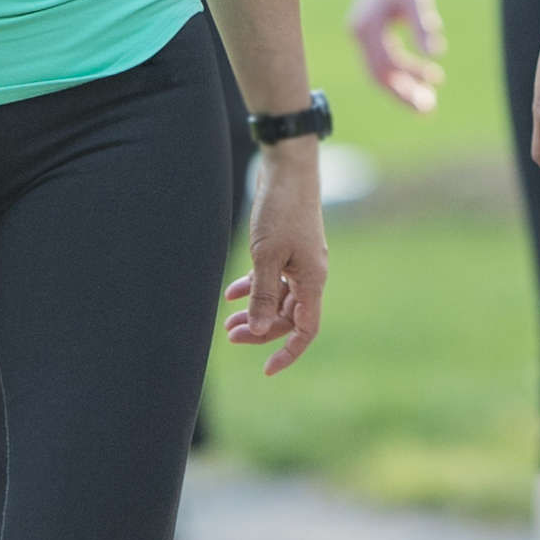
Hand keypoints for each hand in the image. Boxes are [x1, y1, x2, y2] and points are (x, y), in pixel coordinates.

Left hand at [225, 137, 327, 372]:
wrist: (287, 170)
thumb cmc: (280, 211)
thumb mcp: (266, 256)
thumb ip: (263, 294)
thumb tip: (260, 330)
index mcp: (312, 281)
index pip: (305, 330)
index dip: (288, 352)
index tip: (267, 369)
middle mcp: (309, 275)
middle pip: (288, 316)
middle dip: (261, 330)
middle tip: (229, 335)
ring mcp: (299, 262)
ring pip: (278, 298)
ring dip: (255, 311)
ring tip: (228, 321)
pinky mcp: (287, 249)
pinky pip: (273, 278)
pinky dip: (254, 287)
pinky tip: (232, 293)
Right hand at [347, 0, 442, 110]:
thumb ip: (422, 25)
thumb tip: (434, 53)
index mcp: (366, 27)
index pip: (383, 67)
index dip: (405, 84)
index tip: (431, 89)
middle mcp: (359, 34)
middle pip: (378, 76)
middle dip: (402, 95)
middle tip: (427, 111)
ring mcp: (362, 36)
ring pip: (381, 71)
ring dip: (404, 86)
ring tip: (430, 100)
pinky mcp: (371, 35)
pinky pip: (385, 61)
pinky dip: (404, 71)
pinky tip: (427, 76)